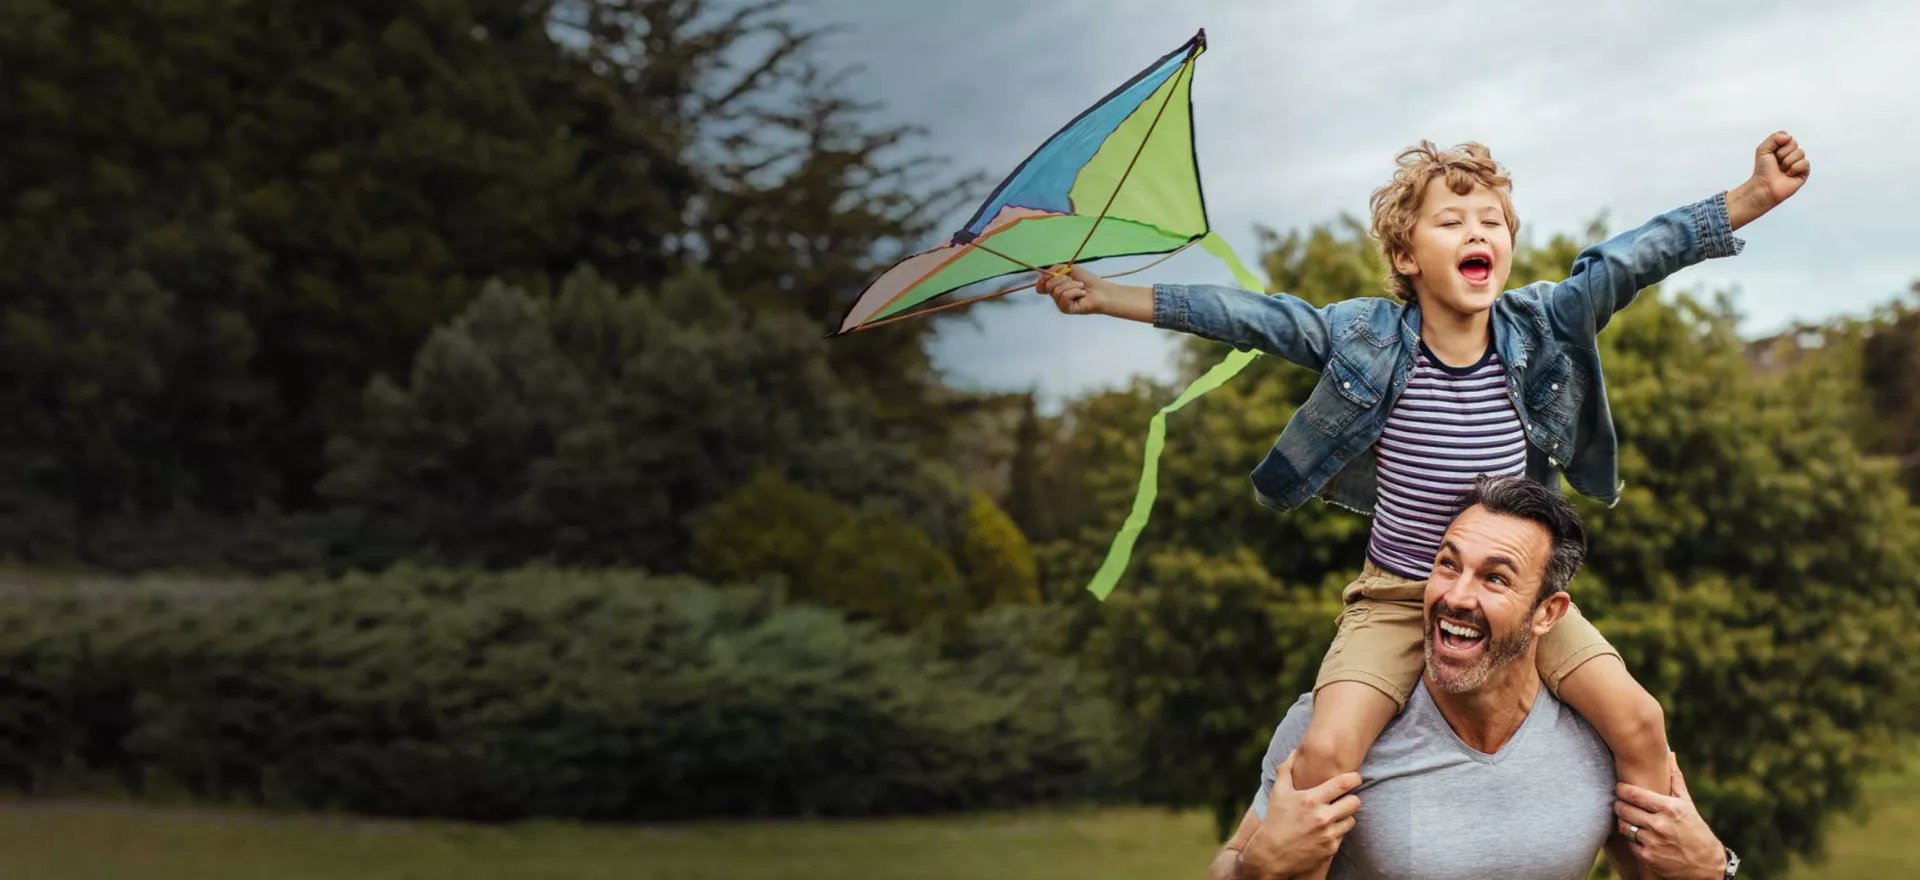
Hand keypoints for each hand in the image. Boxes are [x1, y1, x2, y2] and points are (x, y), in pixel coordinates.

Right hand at [1034, 264, 1113, 315]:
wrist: (1100, 290)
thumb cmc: (1088, 280)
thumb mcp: (1070, 269)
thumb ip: (1055, 270)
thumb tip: (1043, 276)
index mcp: (1056, 286)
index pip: (1040, 286)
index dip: (1041, 281)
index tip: (1046, 277)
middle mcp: (1056, 296)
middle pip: (1048, 285)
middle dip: (1063, 279)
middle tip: (1074, 281)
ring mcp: (1060, 303)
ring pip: (1057, 290)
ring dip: (1072, 285)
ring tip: (1080, 288)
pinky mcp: (1066, 309)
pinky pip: (1064, 296)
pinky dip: (1074, 292)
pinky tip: (1082, 294)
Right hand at [1235, 749, 1362, 877]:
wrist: (1271, 855)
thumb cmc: (1275, 820)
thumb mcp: (1278, 793)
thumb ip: (1286, 769)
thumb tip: (1294, 751)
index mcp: (1311, 800)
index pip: (1344, 784)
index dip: (1354, 778)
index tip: (1355, 778)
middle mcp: (1322, 817)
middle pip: (1355, 802)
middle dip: (1350, 799)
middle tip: (1342, 799)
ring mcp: (1328, 834)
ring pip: (1351, 820)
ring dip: (1344, 817)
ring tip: (1332, 816)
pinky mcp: (1331, 849)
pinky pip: (1343, 836)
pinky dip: (1336, 832)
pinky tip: (1324, 831)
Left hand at [1614, 752, 1727, 879]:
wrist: (1706, 864)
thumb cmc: (1695, 829)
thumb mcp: (1687, 804)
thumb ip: (1675, 779)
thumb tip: (1670, 753)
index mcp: (1669, 808)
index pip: (1633, 793)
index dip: (1621, 789)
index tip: (1619, 788)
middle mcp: (1660, 825)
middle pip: (1623, 809)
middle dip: (1619, 805)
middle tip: (1620, 803)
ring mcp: (1653, 842)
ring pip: (1623, 826)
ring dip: (1623, 822)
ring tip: (1628, 818)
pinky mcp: (1648, 858)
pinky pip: (1629, 843)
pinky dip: (1631, 839)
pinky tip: (1637, 835)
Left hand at [1748, 130, 1809, 206]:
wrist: (1764, 186)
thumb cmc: (1763, 170)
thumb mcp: (1763, 149)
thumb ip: (1774, 138)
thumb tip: (1789, 137)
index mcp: (1783, 149)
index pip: (1788, 138)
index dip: (1778, 146)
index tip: (1772, 155)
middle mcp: (1792, 155)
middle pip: (1794, 144)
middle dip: (1782, 154)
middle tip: (1776, 164)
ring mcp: (1798, 163)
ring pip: (1800, 152)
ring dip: (1787, 162)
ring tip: (1782, 170)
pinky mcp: (1804, 173)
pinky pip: (1805, 163)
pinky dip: (1794, 168)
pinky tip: (1789, 175)